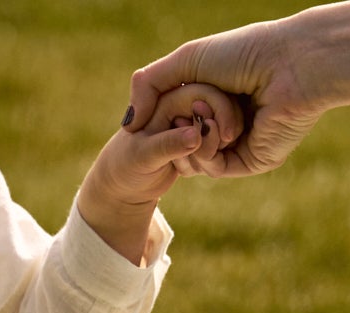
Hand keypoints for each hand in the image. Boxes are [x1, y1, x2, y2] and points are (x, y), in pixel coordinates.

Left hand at [78, 83, 243, 261]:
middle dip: (224, 129)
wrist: (122, 184)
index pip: (206, 92)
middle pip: (219, 106)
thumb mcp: (144, 156)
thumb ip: (168, 145)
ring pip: (222, 124)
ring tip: (207, 163)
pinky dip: (217, 155)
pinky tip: (206, 167)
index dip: (220, 111)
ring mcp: (192, 121)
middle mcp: (182, 105)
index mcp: (169, 97)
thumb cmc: (126, 166)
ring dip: (221, 144)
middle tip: (219, 153)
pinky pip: (218, 143)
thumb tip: (195, 136)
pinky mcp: (198, 139)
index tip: (226, 136)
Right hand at [128, 21, 324, 177]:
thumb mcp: (187, 60)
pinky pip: (214, 168)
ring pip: (195, 160)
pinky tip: (215, 135)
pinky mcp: (250, 161)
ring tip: (204, 120)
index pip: (175, 119)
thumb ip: (149, 85)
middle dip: (175, 132)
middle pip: (181, 143)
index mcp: (216, 95)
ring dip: (191, 143)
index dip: (162, 117)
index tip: (163, 109)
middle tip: (190, 112)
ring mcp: (238, 144)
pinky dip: (206, 155)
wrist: (290, 67)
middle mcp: (227, 121)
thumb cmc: (245, 53)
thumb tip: (129, 125)